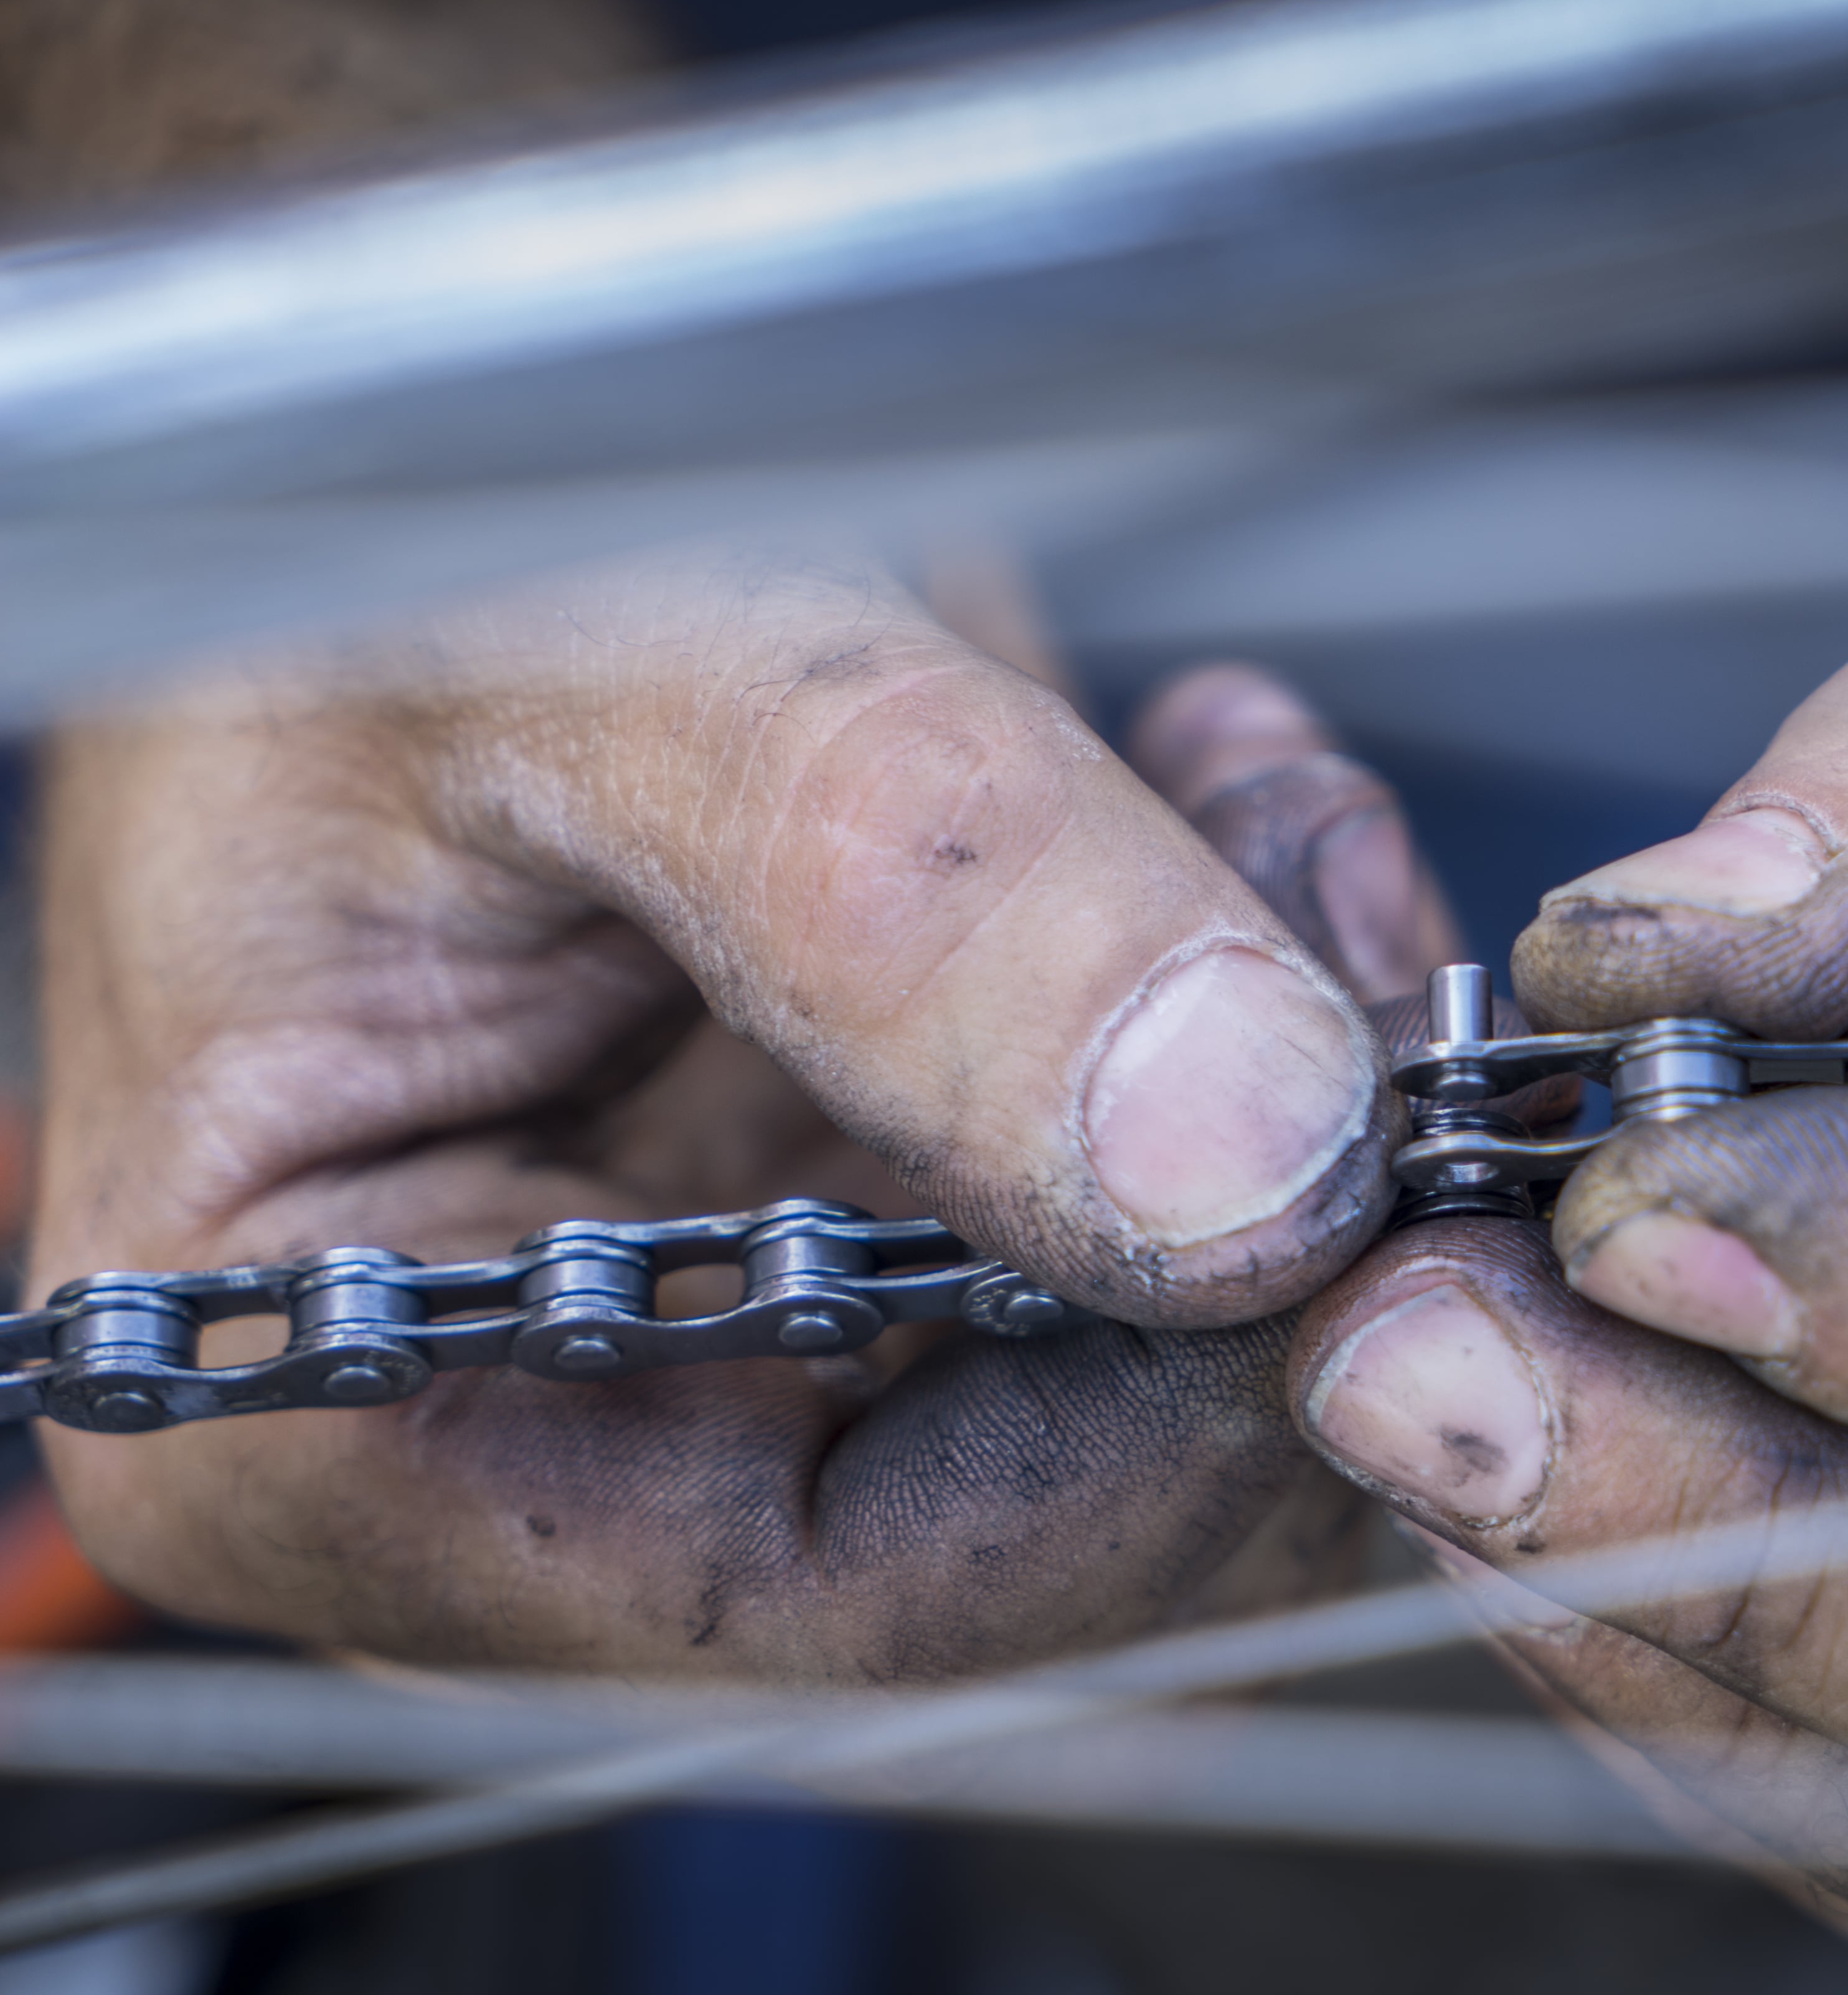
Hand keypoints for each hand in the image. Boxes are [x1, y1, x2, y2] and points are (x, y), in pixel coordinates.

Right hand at [35, 546, 1455, 1680]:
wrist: (396, 397)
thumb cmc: (354, 524)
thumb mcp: (591, 657)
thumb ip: (897, 901)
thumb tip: (1248, 1160)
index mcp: (344, 1435)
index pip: (844, 1597)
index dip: (1153, 1435)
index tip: (1356, 1196)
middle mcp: (557, 1433)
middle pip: (1026, 1511)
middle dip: (1260, 1238)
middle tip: (1342, 927)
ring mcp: (740, 1321)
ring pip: (1133, 1364)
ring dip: (1288, 1097)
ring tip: (1277, 822)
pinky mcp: (874, 1193)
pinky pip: (1147, 1208)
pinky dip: (1250, 1010)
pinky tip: (1240, 810)